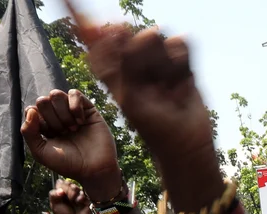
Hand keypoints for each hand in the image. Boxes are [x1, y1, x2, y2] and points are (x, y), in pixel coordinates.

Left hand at [22, 89, 121, 199]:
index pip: (32, 109)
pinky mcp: (88, 109)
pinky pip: (74, 93)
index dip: (38, 121)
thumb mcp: (41, 152)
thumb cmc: (68, 164)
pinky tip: (80, 121)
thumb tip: (31, 110)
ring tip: (72, 128)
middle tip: (63, 133)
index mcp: (45, 126)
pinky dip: (74, 106)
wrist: (94, 170)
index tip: (49, 135)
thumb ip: (28, 132)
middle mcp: (57, 117)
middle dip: (51, 118)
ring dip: (62, 112)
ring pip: (56, 95)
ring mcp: (72, 112)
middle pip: (43, 101)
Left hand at [49, 178, 93, 213]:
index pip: (60, 182)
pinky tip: (79, 203)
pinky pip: (83, 193)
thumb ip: (53, 195)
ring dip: (73, 193)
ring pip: (75, 187)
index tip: (60, 193)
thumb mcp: (54, 206)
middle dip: (67, 190)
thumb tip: (60, 188)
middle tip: (67, 199)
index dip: (61, 186)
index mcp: (61, 194)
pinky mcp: (86, 199)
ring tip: (74, 202)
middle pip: (68, 183)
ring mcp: (78, 196)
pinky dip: (80, 198)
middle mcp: (69, 193)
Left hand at [66, 1, 217, 199]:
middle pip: (132, 36)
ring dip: (165, 62)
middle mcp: (134, 63)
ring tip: (168, 88)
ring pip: (157, 38)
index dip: (79, 17)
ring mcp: (158, 62)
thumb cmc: (154, 128)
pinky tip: (183, 81)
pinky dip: (183, 60)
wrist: (186, 144)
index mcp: (114, 71)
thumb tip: (118, 30)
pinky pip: (181, 44)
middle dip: (141, 52)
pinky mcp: (180, 64)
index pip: (93, 39)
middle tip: (150, 81)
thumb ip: (120, 63)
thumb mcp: (127, 97)